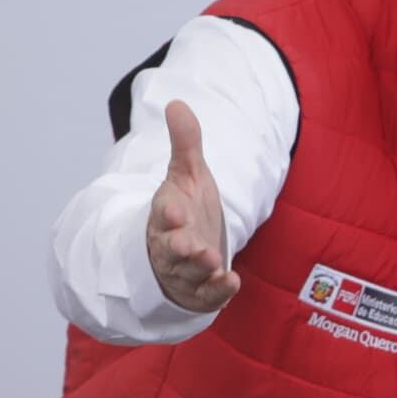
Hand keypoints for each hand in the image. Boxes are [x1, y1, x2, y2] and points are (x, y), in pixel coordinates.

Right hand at [146, 100, 240, 313]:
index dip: (167, 212)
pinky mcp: (199, 290)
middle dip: (181, 247)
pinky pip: (206, 294)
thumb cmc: (185, 209)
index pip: (162, 213)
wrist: (185, 248)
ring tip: (213, 261)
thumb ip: (185, 143)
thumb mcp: (188, 174)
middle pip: (171, 248)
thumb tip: (176, 102)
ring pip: (187, 272)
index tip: (173, 209)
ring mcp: (184, 269)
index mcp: (166, 213)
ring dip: (199, 268)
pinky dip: (218, 291)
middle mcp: (171, 243)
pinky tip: (233, 282)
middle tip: (193, 246)